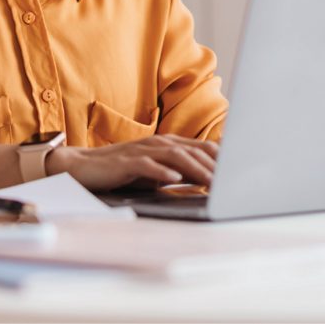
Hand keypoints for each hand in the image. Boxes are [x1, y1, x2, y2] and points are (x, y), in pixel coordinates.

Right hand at [44, 135, 218, 191]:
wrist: (83, 166)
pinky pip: (147, 165)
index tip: (240, 170)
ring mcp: (142, 150)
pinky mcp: (126, 161)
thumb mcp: (155, 170)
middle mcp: (158, 143)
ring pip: (175, 156)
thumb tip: (207, 178)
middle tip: (233, 180)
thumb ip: (179, 170)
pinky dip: (162, 171)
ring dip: (195, 169)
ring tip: (212, 181)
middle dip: (215, 165)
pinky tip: (174, 178)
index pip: (201, 148)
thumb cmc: (122, 170)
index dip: (222, 158)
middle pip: (193, 150)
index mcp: (167, 143)